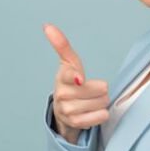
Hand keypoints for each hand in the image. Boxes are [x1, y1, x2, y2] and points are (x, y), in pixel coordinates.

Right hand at [43, 23, 109, 144]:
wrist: (63, 111)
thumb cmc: (70, 83)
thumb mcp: (68, 63)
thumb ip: (62, 45)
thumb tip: (47, 26)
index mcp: (62, 77)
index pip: (69, 75)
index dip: (76, 76)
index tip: (80, 78)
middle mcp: (62, 94)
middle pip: (99, 89)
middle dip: (100, 89)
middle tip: (92, 91)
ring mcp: (68, 110)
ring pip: (102, 102)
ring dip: (102, 101)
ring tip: (91, 101)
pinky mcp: (75, 123)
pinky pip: (101, 116)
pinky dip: (102, 114)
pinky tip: (93, 111)